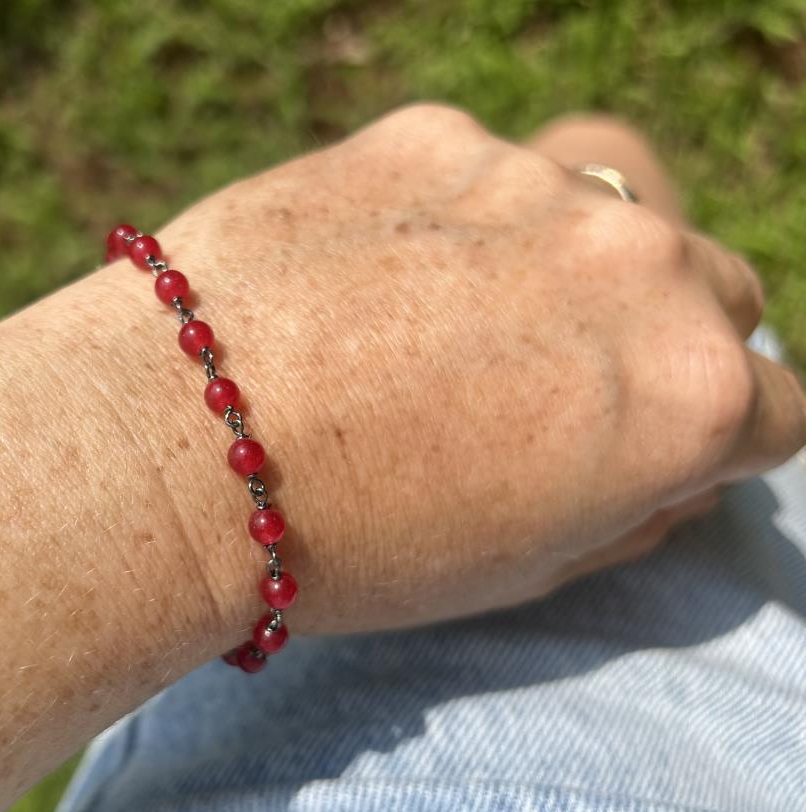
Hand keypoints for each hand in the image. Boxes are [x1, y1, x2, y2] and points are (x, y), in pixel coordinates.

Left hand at [154, 103, 805, 640]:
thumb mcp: (523, 569)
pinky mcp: (432, 133)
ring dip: (586, 256)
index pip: (775, 408)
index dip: (715, 440)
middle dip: (661, 343)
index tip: (652, 450)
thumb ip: (632, 506)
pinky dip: (464, 218)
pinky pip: (490, 172)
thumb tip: (678, 467)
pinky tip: (382, 267)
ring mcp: (535, 183)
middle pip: (713, 294)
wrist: (174, 448)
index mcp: (687, 397)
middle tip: (559, 384)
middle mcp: (640, 270)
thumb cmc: (350, 543)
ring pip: (622, 204)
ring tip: (495, 305)